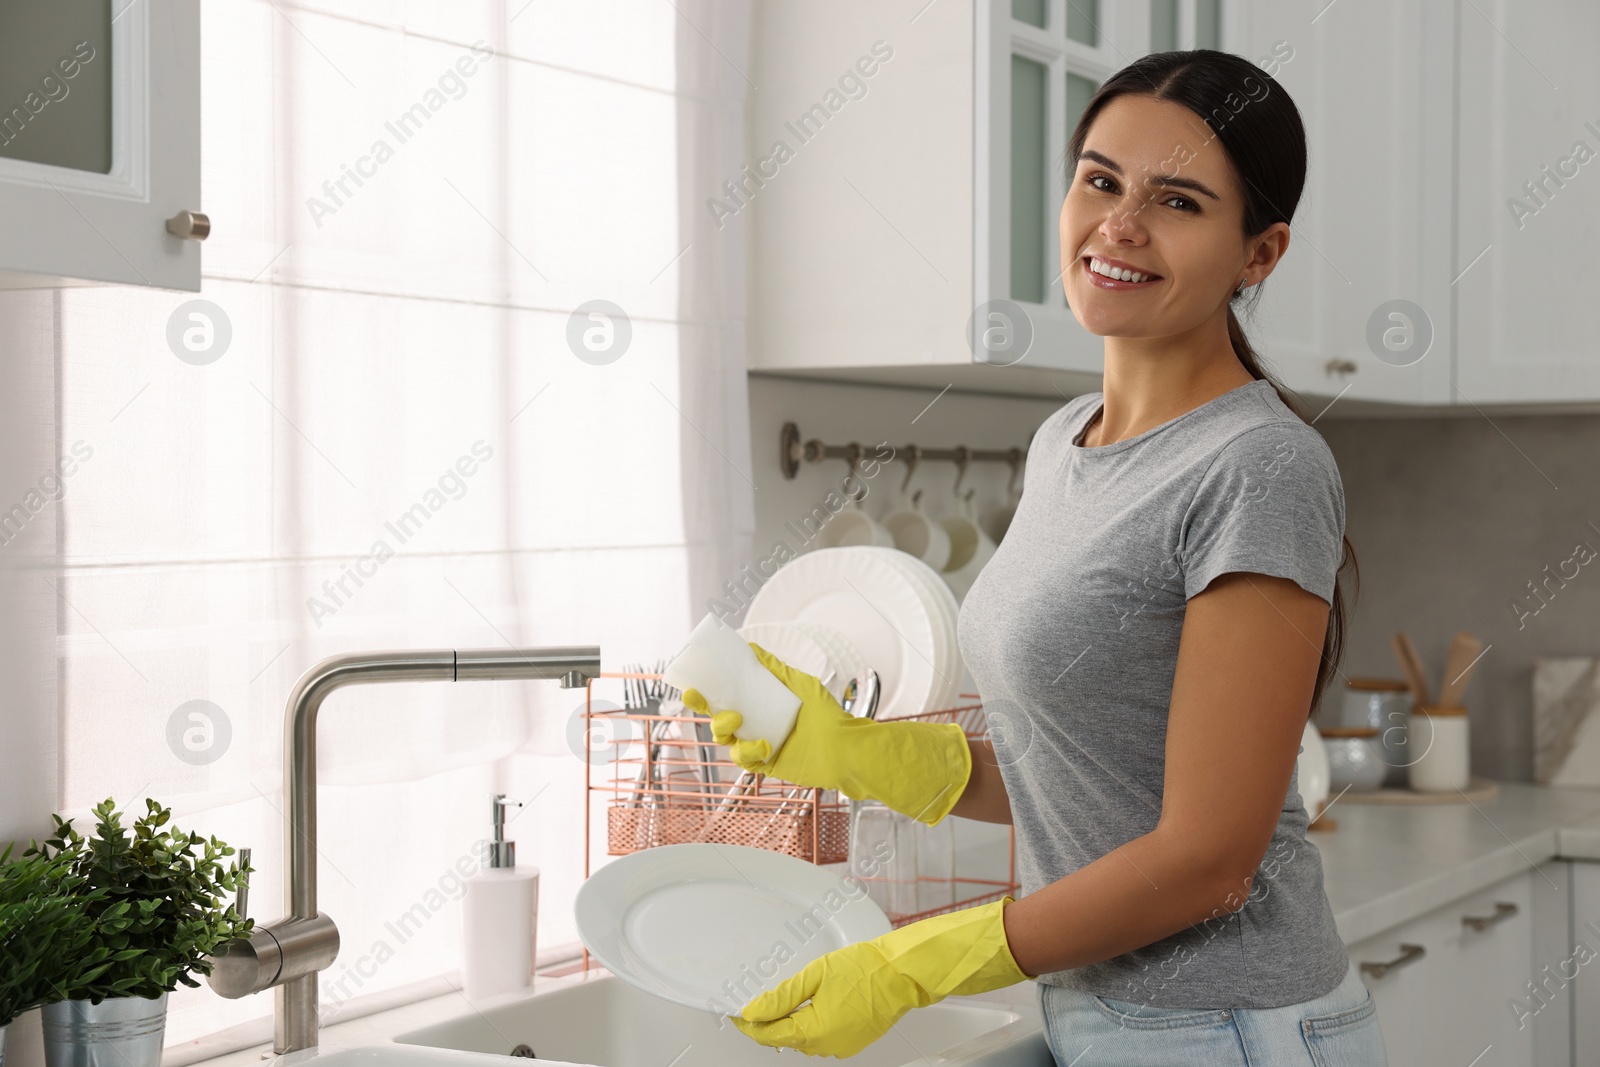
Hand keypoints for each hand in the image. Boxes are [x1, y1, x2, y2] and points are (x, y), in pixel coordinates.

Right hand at [681, 642, 972, 825]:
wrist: (846, 748)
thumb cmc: (827, 715)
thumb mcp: (799, 683)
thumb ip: (775, 667)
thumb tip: (750, 646)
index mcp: (759, 705)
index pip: (725, 699)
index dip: (704, 695)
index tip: (691, 688)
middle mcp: (756, 724)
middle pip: (718, 722)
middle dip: (711, 716)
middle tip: (727, 712)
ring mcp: (759, 745)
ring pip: (727, 742)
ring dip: (728, 733)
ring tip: (744, 725)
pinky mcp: (766, 765)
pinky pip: (744, 761)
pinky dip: (750, 753)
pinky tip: (767, 747)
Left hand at [731, 896, 1030, 1056]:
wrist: (902, 973)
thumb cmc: (866, 967)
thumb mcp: (816, 974)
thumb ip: (782, 996)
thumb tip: (755, 1010)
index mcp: (815, 1030)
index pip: (769, 1033)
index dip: (749, 1023)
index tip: (736, 1012)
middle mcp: (827, 1045)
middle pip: (784, 1039)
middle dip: (766, 1024)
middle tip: (753, 1005)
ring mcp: (841, 1046)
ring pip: (802, 1040)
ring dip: (788, 1025)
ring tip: (779, 1003)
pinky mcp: (853, 1042)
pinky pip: (821, 1039)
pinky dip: (810, 1026)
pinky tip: (808, 1008)